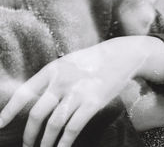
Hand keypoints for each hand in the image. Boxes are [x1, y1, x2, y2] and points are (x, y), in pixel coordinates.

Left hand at [0, 43, 134, 146]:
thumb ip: (53, 77)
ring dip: (46, 142)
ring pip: (54, 124)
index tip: (0, 124)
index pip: (25, 92)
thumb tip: (37, 98)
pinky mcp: (92, 103)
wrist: (122, 55)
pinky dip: (65, 142)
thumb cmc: (94, 60)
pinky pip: (73, 128)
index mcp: (53, 69)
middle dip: (29, 134)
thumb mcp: (69, 62)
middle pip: (37, 113)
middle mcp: (62, 81)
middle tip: (27, 144)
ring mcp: (78, 92)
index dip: (9, 110)